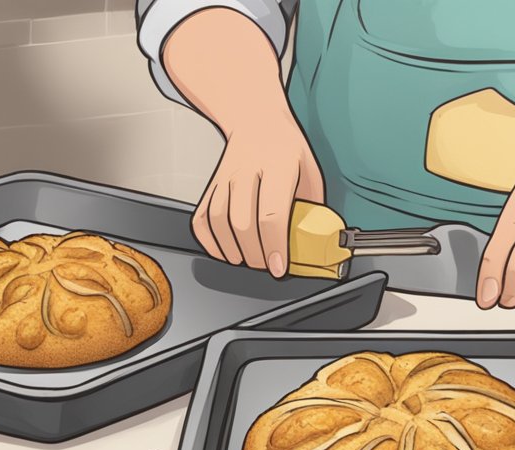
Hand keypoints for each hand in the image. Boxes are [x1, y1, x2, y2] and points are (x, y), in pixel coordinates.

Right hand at [192, 116, 324, 276]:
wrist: (256, 119)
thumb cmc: (287, 148)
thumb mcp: (311, 172)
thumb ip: (311, 207)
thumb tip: (312, 243)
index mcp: (279, 165)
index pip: (272, 214)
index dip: (275, 246)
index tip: (278, 267)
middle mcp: (247, 169)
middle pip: (242, 222)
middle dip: (253, 254)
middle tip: (265, 265)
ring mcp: (225, 175)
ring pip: (219, 220)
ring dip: (230, 249)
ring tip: (245, 261)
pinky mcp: (212, 183)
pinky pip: (202, 216)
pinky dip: (209, 239)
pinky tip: (222, 250)